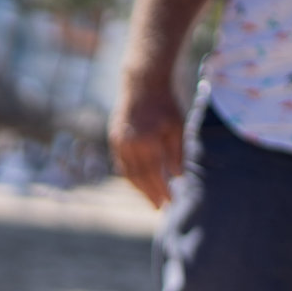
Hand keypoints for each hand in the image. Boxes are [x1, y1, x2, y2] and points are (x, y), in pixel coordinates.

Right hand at [109, 76, 183, 208]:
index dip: (161, 189)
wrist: (141, 84)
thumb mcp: (177, 126)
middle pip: (138, 177)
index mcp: (146, 141)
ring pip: (127, 172)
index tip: (169, 201)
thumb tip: (178, 176)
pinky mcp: (113, 139)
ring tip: (149, 197)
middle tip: (158, 206)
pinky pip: (121, 163)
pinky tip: (139, 180)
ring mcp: (118, 142)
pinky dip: (130, 174)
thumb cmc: (165, 104)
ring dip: (138, 187)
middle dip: (149, 193)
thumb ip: (177, 152)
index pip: (153, 173)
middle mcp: (128, 144)